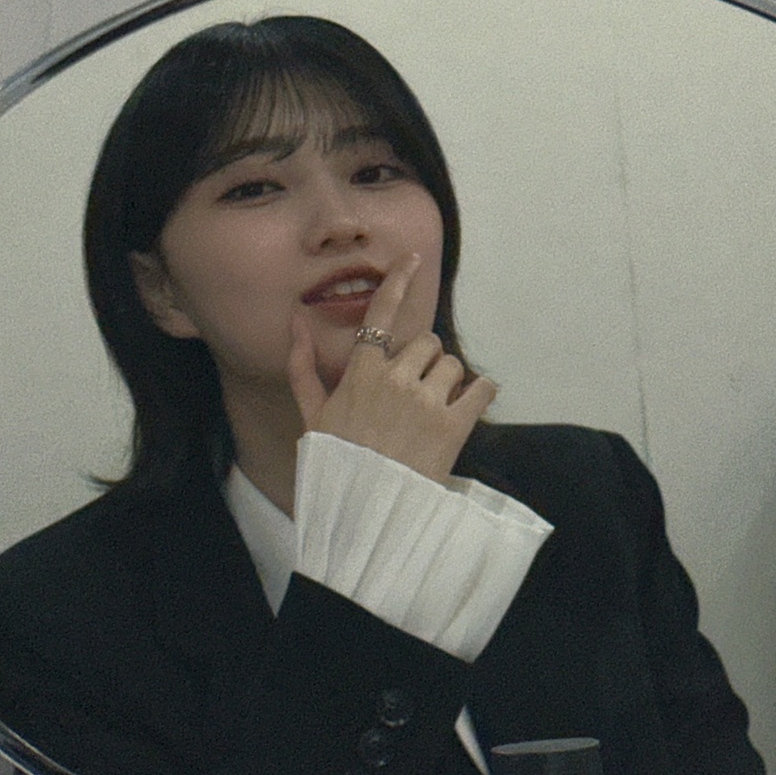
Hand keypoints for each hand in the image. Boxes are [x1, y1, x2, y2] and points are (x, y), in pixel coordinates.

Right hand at [288, 254, 495, 483]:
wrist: (363, 515)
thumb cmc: (335, 463)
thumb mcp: (311, 414)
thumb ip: (303, 365)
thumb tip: (293, 321)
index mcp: (361, 374)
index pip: (381, 315)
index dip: (398, 282)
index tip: (414, 259)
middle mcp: (395, 381)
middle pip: (427, 342)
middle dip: (425, 360)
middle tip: (416, 390)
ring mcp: (425, 403)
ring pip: (452, 364)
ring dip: (448, 380)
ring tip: (434, 409)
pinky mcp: (454, 427)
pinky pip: (481, 390)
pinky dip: (481, 393)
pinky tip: (471, 406)